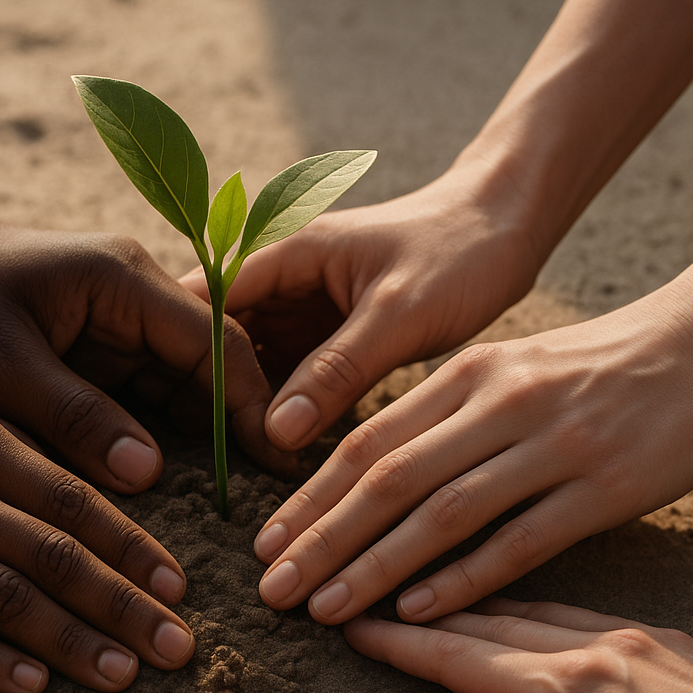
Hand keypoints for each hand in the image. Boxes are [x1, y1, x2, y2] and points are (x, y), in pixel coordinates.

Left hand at [0, 216, 293, 490]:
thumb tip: (148, 473)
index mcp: (124, 282)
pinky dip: (166, 438)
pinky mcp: (101, 353)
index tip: (277, 461)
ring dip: (210, 438)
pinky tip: (183, 482)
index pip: (215, 343)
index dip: (252, 403)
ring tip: (239, 498)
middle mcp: (136, 299)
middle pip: (212, 366)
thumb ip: (73, 414)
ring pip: (186, 387)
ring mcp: (120, 326)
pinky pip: (148, 399)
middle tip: (272, 491)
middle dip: (242, 425)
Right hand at [0, 353, 195, 692]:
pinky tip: (31, 685)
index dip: (133, 549)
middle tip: (179, 647)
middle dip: (125, 607)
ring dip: (72, 641)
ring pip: (7, 599)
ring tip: (123, 676)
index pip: (78, 501)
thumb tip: (90, 494)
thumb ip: (15, 452)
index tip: (178, 588)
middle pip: (57, 557)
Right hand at [181, 164, 539, 449]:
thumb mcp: (399, 312)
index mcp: (287, 252)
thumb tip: (275, 431)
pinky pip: (290, 376)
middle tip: (207, 453)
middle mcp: (285, 280)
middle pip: (221, 339)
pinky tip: (283, 449)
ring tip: (239, 460)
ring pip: (253, 363)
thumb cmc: (461, 253)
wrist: (508, 233)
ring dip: (248, 405)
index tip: (184, 413)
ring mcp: (304, 309)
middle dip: (213, 390)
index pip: (206, 300)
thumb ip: (337, 369)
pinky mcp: (328, 335)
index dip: (188, 353)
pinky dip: (285, 408)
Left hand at [254, 259, 692, 623]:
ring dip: (376, 567)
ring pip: (443, 514)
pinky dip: (464, 577)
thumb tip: (367, 472)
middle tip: (272, 589)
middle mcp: (496, 406)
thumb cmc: (586, 366)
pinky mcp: (604, 487)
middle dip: (322, 539)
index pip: (365, 442)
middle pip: (388, 480)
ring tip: (324, 609)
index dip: (309, 497)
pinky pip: (521, 540)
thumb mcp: (501, 369)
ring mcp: (551, 446)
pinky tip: (417, 613)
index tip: (264, 543)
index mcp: (464, 376)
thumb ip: (437, 415)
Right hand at [344, 599, 692, 692]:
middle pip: (488, 621)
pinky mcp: (668, 642)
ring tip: (433, 604)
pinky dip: (531, 610)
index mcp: (567, 688)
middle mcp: (597, 645)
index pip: (457, 656)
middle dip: (426, 615)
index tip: (352, 625)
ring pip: (533, 609)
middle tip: (377, 605)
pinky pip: (578, 611)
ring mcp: (637, 636)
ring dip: (475, 607)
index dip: (399, 642)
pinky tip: (525, 617)